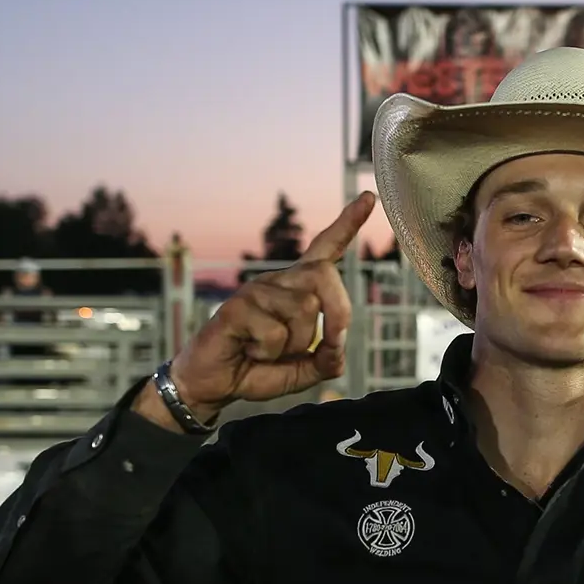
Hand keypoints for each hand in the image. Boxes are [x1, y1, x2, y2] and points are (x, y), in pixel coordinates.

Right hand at [156, 190, 377, 418]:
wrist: (215, 385)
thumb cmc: (258, 369)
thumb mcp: (306, 369)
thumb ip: (330, 357)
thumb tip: (337, 340)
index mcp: (296, 288)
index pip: (325, 249)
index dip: (347, 224)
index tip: (368, 198)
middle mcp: (278, 281)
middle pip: (325, 276)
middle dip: (338, 314)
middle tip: (328, 345)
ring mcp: (256, 291)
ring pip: (304, 309)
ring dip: (295, 345)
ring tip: (268, 351)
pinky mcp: (236, 307)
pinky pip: (274, 333)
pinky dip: (269, 354)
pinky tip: (249, 351)